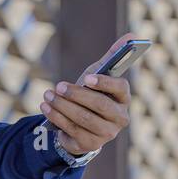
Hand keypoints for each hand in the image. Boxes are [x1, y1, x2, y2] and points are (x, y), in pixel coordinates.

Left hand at [41, 32, 132, 155]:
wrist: (80, 124)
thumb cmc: (92, 94)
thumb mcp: (98, 75)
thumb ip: (113, 57)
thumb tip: (131, 34)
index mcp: (124, 98)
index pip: (120, 88)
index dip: (104, 83)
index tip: (87, 78)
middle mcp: (119, 118)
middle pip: (99, 105)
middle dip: (76, 94)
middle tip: (59, 86)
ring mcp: (106, 134)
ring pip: (82, 118)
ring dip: (62, 106)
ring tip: (47, 94)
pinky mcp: (90, 144)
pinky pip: (71, 129)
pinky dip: (56, 117)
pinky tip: (46, 107)